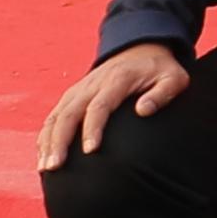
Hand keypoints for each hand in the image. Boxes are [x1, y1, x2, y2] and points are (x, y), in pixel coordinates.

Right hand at [38, 41, 190, 169]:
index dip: (93, 129)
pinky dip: (45, 136)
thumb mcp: (173, 77)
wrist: (140, 50)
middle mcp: (91, 85)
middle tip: (55, 166)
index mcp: (116, 80)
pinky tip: (43, 156)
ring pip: (55, 116)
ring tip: (45, 168)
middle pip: (68, 114)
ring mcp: (78, 90)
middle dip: (59, 141)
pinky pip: (53, 116)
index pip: (99, 106)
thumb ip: (162, 93)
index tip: (90, 150)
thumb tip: (143, 110)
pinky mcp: (72, 96)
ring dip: (47, 142)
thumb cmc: (159, 70)